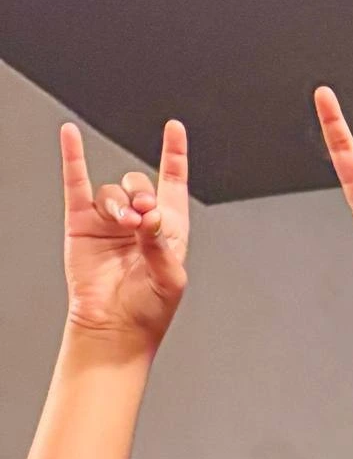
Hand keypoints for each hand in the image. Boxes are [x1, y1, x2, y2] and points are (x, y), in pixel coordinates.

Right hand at [58, 121, 189, 347]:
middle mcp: (138, 220)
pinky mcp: (82, 222)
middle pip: (140, 183)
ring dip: (119, 204)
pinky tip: (71, 135)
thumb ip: (161, 243)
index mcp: (167, 230)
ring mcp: (109, 220)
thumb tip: (148, 214)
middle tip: (143, 220)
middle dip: (143, 195)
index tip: (174, 130)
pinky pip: (76, 182)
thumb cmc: (148, 310)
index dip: (174, 156)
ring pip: (113, 191)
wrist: (115, 327)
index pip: (173, 184)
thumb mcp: (169, 278)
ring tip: (124, 226)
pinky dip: (73, 157)